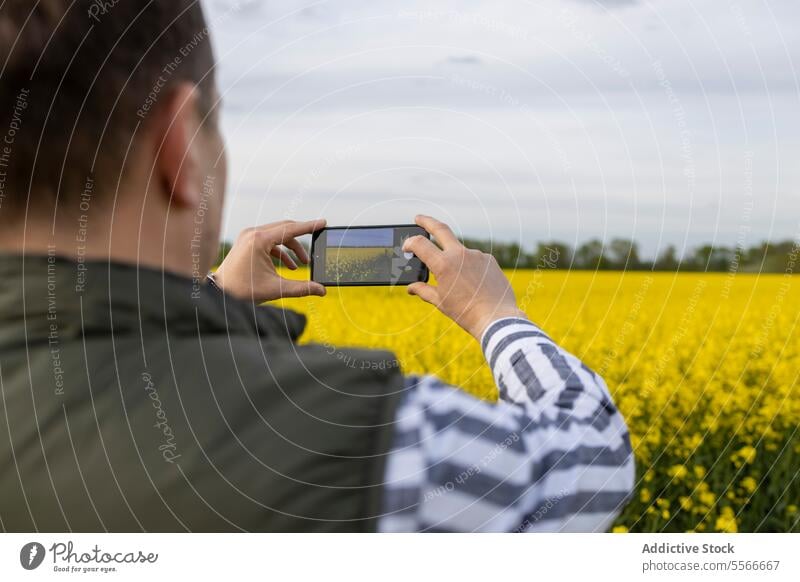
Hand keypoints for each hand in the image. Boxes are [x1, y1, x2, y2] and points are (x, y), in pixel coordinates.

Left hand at [213, 219, 326, 302]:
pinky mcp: (246, 242)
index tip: (323, 223)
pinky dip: (280, 251)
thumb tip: (322, 290)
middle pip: (285, 228)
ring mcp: (248, 236)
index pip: (291, 229)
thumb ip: (302, 288)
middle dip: (302, 239)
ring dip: (291, 247)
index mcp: (259, 240)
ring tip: (303, 263)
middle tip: (316, 245)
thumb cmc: (243, 291)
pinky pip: (269, 241)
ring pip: (277, 235)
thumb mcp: (276, 289)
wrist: (219, 293)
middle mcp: (253, 233)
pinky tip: (290, 266)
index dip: (309, 226)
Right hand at [403, 215, 526, 339]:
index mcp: (444, 264)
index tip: (406, 247)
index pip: (420, 244)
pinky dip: (469, 268)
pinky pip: (475, 259)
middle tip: (418, 218)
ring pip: (459, 251)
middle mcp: (460, 255)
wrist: (496, 318)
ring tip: (458, 284)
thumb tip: (411, 287)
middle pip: (441, 229)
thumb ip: (423, 290)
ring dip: (453, 260)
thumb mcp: (440, 302)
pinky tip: (472, 284)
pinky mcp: (489, 260)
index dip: (409, 243)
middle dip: (427, 221)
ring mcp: (477, 255)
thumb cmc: (466, 312)